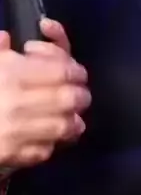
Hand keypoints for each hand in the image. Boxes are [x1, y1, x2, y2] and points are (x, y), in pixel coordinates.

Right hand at [0, 18, 90, 169]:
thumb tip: (6, 38)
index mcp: (12, 74)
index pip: (61, 70)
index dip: (75, 69)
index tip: (76, 71)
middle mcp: (18, 102)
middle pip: (69, 98)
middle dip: (80, 95)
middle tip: (80, 95)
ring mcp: (16, 132)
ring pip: (63, 126)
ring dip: (72, 122)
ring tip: (72, 119)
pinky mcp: (11, 156)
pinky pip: (44, 150)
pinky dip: (52, 143)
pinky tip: (50, 138)